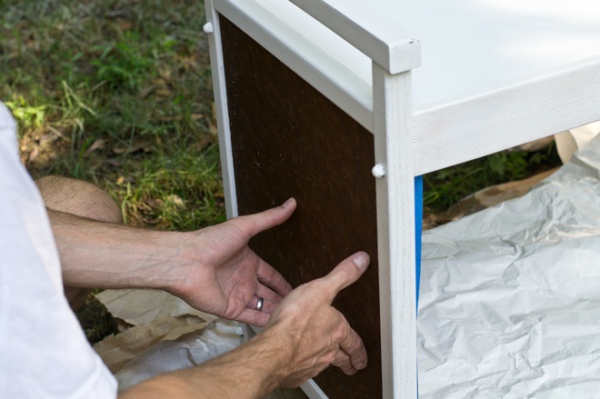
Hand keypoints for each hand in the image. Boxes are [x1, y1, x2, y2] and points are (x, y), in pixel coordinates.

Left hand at [172, 198, 296, 325]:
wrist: (186, 262)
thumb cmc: (212, 241)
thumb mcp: (245, 226)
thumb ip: (269, 218)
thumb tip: (291, 202)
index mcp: (248, 262)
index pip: (271, 275)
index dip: (283, 282)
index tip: (300, 288)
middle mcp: (244, 280)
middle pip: (268, 293)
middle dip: (283, 300)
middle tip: (301, 306)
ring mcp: (237, 296)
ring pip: (262, 307)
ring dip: (276, 312)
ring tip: (295, 318)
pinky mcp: (230, 310)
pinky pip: (250, 317)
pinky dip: (264, 322)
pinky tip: (279, 326)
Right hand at [264, 251, 369, 386]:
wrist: (274, 350)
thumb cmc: (295, 321)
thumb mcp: (321, 289)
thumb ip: (342, 276)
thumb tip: (361, 261)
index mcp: (337, 331)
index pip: (354, 344)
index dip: (359, 351)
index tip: (361, 358)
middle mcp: (328, 350)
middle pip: (342, 360)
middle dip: (349, 364)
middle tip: (352, 367)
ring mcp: (312, 364)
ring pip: (323, 366)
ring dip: (326, 365)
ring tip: (325, 363)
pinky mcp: (295, 373)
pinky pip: (302, 372)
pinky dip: (302, 368)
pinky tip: (297, 365)